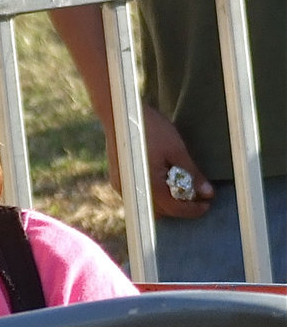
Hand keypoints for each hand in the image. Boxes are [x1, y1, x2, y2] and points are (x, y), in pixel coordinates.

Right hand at [106, 103, 213, 218]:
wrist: (121, 115)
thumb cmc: (150, 129)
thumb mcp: (176, 150)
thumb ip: (191, 174)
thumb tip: (207, 193)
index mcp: (149, 185)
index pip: (174, 208)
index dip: (192, 209)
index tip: (207, 204)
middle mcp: (133, 191)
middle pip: (161, 211)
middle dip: (180, 207)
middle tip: (198, 196)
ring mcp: (123, 187)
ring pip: (150, 205)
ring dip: (167, 202)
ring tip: (182, 187)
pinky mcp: (120, 181)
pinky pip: (141, 195)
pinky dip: (155, 194)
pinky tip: (165, 180)